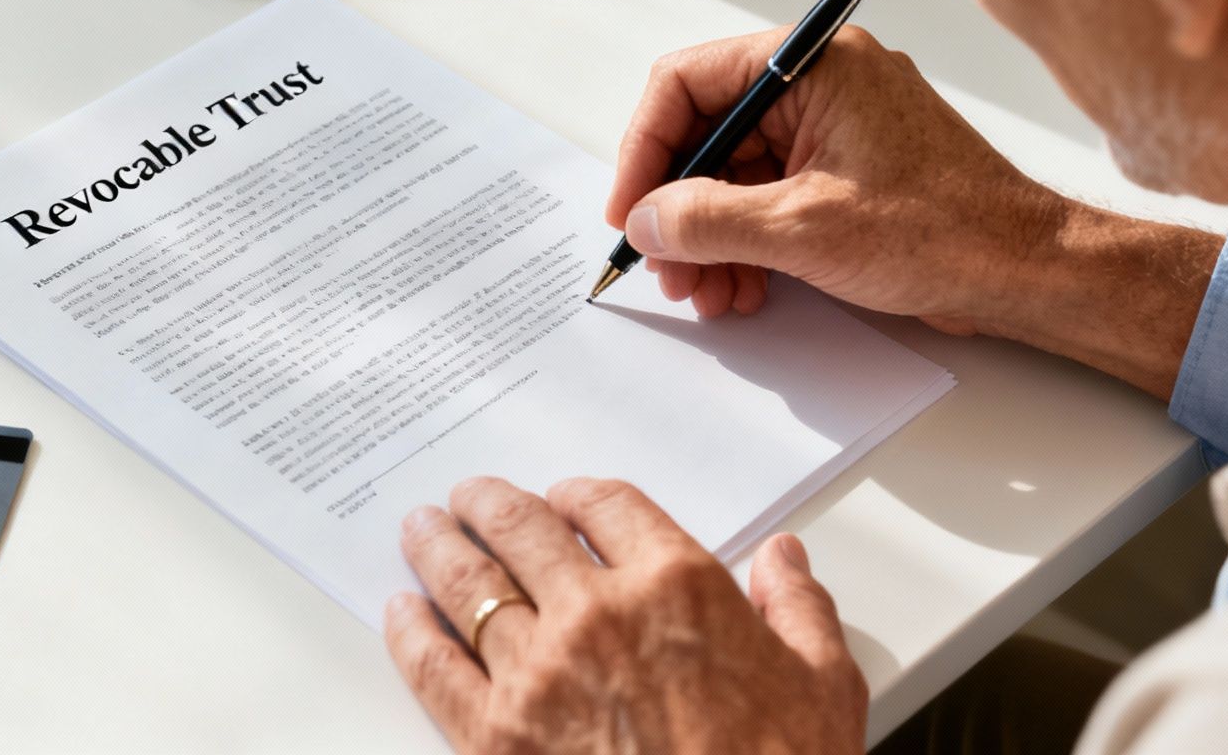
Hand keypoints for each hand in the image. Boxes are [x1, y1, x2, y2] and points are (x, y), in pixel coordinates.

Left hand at [386, 477, 865, 754]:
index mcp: (678, 586)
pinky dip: (412, 632)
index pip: (607, 506)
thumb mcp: (825, 684)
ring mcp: (539, 673)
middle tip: (470, 498)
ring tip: (422, 529)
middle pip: (522, 530)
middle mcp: (599, 613)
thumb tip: (784, 559)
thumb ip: (800, 608)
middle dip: (489, 505)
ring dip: (439, 547)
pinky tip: (402, 613)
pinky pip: (436, 667)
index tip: (562, 499)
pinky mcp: (496, 735)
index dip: (577, 496)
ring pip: (469, 584)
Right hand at [603, 26, 1224, 397]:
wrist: (1028, 272)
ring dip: (709, 236)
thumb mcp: (802, 229)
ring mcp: (835, 127)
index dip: (645, 151)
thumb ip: (706, 220)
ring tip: (708, 291)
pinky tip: (743, 287)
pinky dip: (747, 242)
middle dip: (678, 208)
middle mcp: (821, 83)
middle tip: (666, 266)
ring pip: (735, 174)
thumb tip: (646, 221)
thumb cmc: (949, 231)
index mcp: (813, 64)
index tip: (629, 211)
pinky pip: (770, 196)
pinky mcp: (846, 171)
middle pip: (708, 133)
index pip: (687, 83)